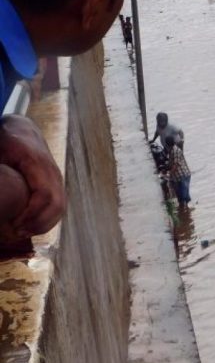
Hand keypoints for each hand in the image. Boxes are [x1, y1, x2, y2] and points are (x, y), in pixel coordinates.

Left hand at [0, 115, 65, 236]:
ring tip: (22, 232)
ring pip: (61, 207)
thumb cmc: (6, 140)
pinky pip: (59, 205)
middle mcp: (53, 172)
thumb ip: (1, 172)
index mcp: (37, 163)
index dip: (32, 214)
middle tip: (17, 233)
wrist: (22, 130)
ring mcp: (57, 177)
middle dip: (39, 223)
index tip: (13, 225)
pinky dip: (48, 219)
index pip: (45, 195)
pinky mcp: (56, 183)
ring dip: (44, 224)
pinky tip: (30, 225)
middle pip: (58, 204)